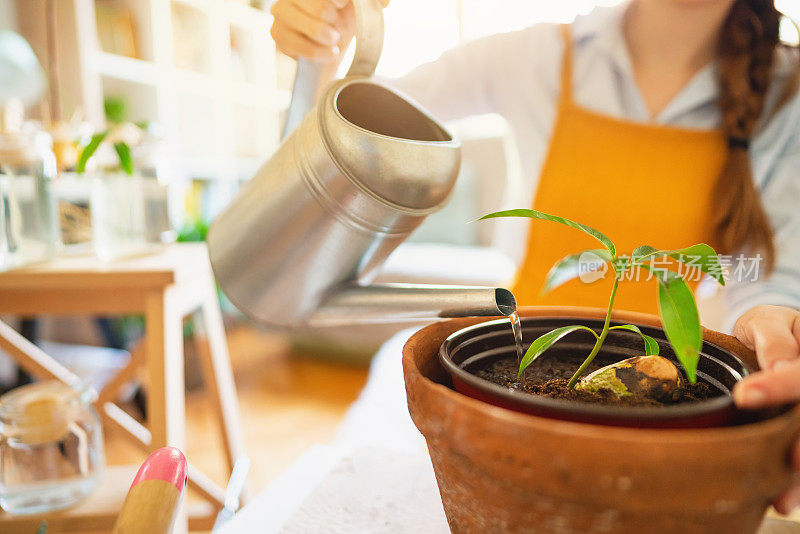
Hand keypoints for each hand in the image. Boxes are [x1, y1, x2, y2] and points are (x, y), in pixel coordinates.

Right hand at [270, 0, 389, 62]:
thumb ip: (370, 2)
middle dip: (331, 16)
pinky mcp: (277, 34)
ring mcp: (281, 12)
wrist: (329, 51)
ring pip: (307, 22)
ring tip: (334, 40)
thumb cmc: (343, 23)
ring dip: (326, 35)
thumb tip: (384, 1)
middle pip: (317, 4)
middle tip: (336, 25)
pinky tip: (328, 52)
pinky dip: (318, 51)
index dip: (336, 0)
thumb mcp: (358, 9)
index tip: (342, 4)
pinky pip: (298, 44)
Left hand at [732, 305, 799, 513]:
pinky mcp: (799, 431)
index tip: (744, 396)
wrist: (773, 336)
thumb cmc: (769, 329)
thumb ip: (773, 339)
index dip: (780, 386)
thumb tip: (779, 364)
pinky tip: (783, 499)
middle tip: (787, 462)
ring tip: (783, 500)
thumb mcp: (767, 322)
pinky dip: (796, 480)